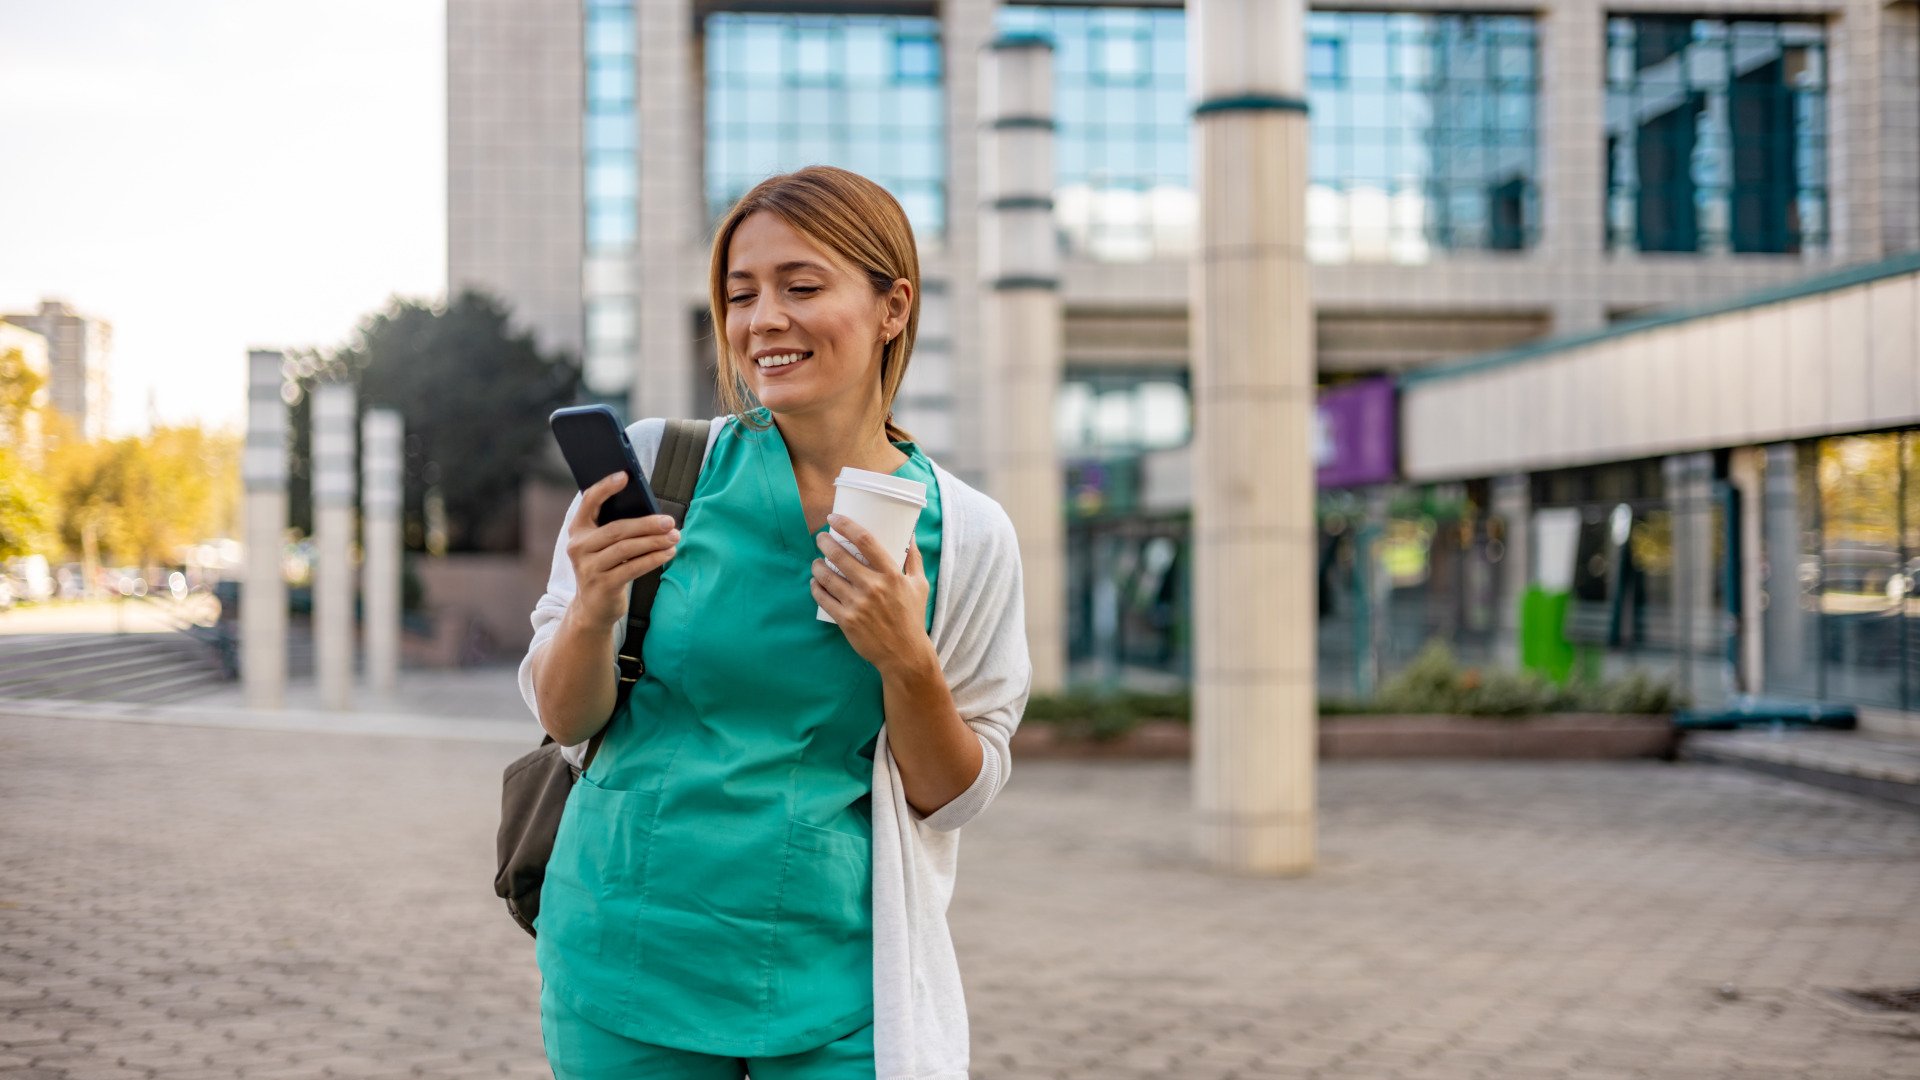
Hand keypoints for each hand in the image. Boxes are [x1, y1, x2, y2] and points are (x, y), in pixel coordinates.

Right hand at [563, 472, 679, 628]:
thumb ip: (618, 528)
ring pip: (626, 548)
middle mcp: (579, 547)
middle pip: (617, 529)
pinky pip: (632, 568)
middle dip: (647, 524)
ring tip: (674, 537)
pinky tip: (669, 553)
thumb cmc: (606, 567)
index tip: (625, 476)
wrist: (593, 608)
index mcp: (578, 530)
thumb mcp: (604, 546)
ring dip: (654, 542)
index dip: (605, 487)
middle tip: (669, 521)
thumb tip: (653, 513)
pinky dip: (653, 559)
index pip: (589, 502)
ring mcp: (588, 567)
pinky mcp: (602, 585)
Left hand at [811, 514, 931, 673]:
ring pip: (827, 577)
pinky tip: (814, 582)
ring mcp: (858, 604)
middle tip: (821, 538)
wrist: (905, 653)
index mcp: (892, 575)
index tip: (833, 519)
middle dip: (824, 543)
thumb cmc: (912, 617)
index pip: (866, 541)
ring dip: (817, 565)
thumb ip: (914, 559)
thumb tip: (910, 535)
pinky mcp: (847, 621)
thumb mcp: (919, 585)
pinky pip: (824, 599)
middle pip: (840, 556)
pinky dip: (815, 588)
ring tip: (816, 561)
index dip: (846, 525)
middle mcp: (874, 587)